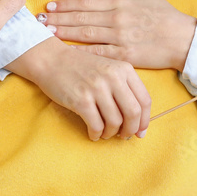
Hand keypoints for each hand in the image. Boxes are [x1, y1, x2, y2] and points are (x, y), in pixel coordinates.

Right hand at [8, 36, 151, 140]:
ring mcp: (97, 88)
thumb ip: (124, 89)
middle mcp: (113, 77)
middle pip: (133, 113)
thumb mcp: (109, 69)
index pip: (145, 100)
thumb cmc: (81, 68)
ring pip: (115, 122)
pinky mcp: (81, 100)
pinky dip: (96, 134)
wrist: (51, 59)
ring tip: (105, 133)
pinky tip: (93, 133)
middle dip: (131, 130)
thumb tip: (138, 121)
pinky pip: (96, 125)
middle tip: (124, 136)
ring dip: (111, 133)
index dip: (145, 120)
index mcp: (124, 69)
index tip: (141, 131)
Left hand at [40, 0, 196, 71]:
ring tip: (46, 33)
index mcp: (121, 4)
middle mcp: (117, 20)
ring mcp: (120, 39)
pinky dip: (82, 53)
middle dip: (58, 19)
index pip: (86, 3)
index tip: (50, 6)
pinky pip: (99, 54)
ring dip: (64, 33)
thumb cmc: (167, 16)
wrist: (185, 40)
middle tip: (38, 21)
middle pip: (81, 18)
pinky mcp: (125, 56)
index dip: (66, 5)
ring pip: (86, 35)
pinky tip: (67, 52)